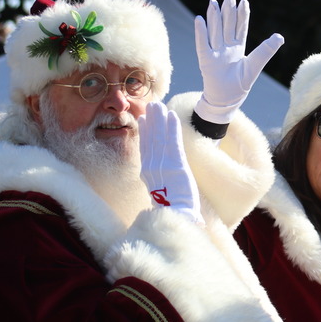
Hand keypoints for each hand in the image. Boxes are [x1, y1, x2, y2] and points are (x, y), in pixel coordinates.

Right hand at [138, 102, 203, 224]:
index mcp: (148, 173)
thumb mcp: (160, 192)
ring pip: (160, 137)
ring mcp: (163, 164)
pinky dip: (172, 127)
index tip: (143, 119)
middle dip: (151, 120)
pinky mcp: (176, 164)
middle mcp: (152, 166)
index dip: (144, 132)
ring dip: (160, 119)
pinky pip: (173, 141)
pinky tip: (172, 115)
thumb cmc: (172, 208)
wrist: (177, 216)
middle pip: (151, 138)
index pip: (145, 147)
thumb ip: (157, 179)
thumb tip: (157, 172)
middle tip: (151, 105)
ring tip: (159, 105)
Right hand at [193, 0, 284, 124]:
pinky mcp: (205, 60)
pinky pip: (202, 44)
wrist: (226, 100)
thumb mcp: (255, 65)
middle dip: (228, 11)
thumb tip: (280, 36)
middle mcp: (226, 48)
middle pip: (226, 25)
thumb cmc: (240, 84)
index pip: (240, 28)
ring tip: (213, 3)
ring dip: (214, 17)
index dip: (242, 15)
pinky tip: (199, 20)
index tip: (243, 1)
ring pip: (215, 31)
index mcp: (238, 48)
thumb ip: (266, 50)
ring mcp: (215, 53)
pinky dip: (201, 32)